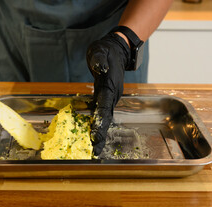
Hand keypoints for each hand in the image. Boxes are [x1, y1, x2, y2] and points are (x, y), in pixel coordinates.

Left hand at [86, 32, 130, 155]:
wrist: (118, 50)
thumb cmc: (106, 51)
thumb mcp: (99, 51)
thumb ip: (99, 60)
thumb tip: (100, 68)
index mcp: (110, 87)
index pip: (104, 107)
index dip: (100, 123)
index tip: (95, 137)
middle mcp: (113, 95)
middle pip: (106, 118)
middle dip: (101, 135)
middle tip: (95, 152)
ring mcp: (111, 97)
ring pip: (106, 118)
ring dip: (100, 133)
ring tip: (95, 149)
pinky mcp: (107, 97)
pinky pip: (103, 113)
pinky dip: (99, 125)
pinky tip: (93, 134)